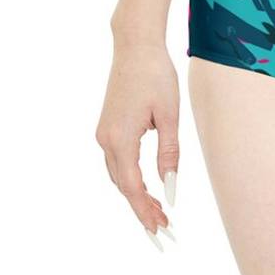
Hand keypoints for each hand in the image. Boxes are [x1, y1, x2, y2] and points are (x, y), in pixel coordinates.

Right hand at [95, 41, 179, 248]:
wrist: (136, 46)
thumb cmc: (156, 75)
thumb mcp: (168, 115)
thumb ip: (169, 152)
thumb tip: (170, 188)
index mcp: (120, 139)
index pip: (132, 187)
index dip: (145, 210)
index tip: (161, 228)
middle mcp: (106, 139)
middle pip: (123, 185)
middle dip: (141, 207)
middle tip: (163, 227)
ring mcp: (103, 133)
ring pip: (118, 175)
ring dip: (135, 194)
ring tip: (157, 211)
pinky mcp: (107, 126)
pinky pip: (117, 160)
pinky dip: (130, 177)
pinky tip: (145, 184)